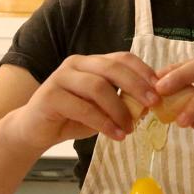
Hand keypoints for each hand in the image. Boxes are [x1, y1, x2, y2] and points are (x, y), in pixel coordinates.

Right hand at [6, 53, 158, 150]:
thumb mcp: (101, 108)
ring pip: (98, 87)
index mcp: (91, 63)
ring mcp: (61, 77)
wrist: (33, 130)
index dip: (143, 71)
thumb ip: (121, 101)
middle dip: (136, 86)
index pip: (122, 58)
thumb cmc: (71, 118)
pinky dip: (103, 122)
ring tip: (129, 129)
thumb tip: (152, 104)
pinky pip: (83, 107)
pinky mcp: (50, 95)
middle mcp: (76, 64)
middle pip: (112, 68)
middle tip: (152, 105)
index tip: (160, 89)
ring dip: (119, 110)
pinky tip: (115, 135)